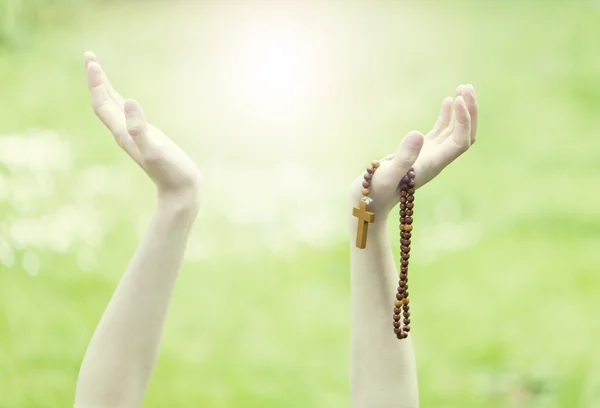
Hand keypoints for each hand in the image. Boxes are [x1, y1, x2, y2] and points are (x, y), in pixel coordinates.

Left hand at [83, 51, 202, 207]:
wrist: (180, 191)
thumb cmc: (171, 172)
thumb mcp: (156, 149)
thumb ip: (140, 129)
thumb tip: (128, 102)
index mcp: (123, 133)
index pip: (102, 103)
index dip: (95, 83)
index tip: (92, 62)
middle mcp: (124, 133)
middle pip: (103, 102)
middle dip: (96, 80)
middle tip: (90, 56)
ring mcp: (135, 136)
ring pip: (113, 108)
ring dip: (105, 88)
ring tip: (99, 70)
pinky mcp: (146, 138)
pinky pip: (126, 115)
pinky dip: (120, 101)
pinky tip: (124, 98)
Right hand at [349, 84, 477, 215]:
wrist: (367, 202)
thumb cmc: (375, 191)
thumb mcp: (386, 173)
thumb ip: (402, 156)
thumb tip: (417, 134)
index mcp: (433, 165)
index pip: (460, 142)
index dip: (464, 120)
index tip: (457, 99)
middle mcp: (436, 160)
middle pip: (464, 135)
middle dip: (469, 112)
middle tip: (466, 87)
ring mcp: (429, 156)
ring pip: (454, 132)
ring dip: (461, 110)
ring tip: (463, 87)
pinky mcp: (419, 152)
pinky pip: (440, 133)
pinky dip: (447, 117)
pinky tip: (449, 101)